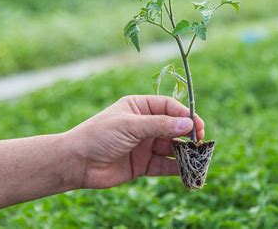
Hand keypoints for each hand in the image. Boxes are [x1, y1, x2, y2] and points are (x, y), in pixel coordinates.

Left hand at [65, 95, 204, 188]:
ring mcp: (143, 145)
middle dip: (187, 135)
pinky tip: (186, 171)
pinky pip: (163, 165)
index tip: (197, 125)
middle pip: (173, 127)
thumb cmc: (100, 135)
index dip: (184, 115)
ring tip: (197, 158)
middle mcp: (143, 125)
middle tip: (200, 142)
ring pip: (170, 147)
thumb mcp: (131, 125)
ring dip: (184, 152)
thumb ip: (160, 125)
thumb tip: (188, 124)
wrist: (77, 162)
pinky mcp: (142, 165)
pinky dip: (176, 168)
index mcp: (139, 107)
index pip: (168, 107)